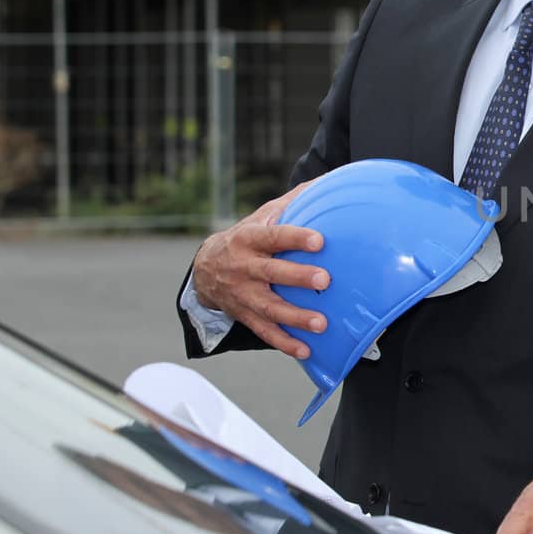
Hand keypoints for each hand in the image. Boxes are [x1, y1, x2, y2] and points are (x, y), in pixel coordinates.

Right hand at [190, 181, 328, 359]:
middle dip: (297, 277)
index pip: (274, 236)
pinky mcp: (244, 314)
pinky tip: (304, 350)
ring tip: (321, 323)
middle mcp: (244, 267)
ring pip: (269, 306)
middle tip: (324, 280)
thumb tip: (327, 183)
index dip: (295, 237)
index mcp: (249, 239)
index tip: (319, 240)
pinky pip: (264, 331)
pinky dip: (284, 342)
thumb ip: (292, 203)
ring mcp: (243, 293)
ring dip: (295, 316)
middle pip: (271, 272)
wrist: (205, 268)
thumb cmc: (246, 238)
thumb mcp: (261, 217)